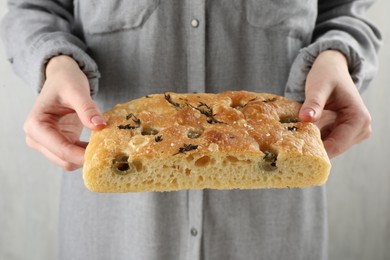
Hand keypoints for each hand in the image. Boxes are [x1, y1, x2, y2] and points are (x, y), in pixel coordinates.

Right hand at [24, 55, 105, 170]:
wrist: (62, 78)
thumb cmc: (65, 81)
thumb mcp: (76, 90)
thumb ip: (87, 109)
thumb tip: (100, 126)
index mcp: (35, 126)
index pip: (60, 149)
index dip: (81, 156)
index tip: (102, 155)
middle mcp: (36, 138)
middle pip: (63, 160)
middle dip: (84, 159)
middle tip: (109, 153)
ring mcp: (46, 144)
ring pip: (68, 162)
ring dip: (86, 158)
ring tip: (106, 148)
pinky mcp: (59, 144)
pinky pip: (74, 156)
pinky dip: (86, 154)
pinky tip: (101, 147)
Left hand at [299, 50, 371, 157]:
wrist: (331, 69)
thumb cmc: (327, 75)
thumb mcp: (319, 86)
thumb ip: (314, 102)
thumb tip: (306, 118)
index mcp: (359, 119)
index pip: (336, 145)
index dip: (316, 151)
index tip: (294, 153)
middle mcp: (359, 130)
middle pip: (332, 149)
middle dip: (311, 148)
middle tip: (288, 146)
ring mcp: (351, 133)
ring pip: (327, 148)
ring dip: (310, 144)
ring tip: (292, 138)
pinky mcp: (340, 133)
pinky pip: (325, 142)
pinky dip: (312, 139)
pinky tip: (299, 134)